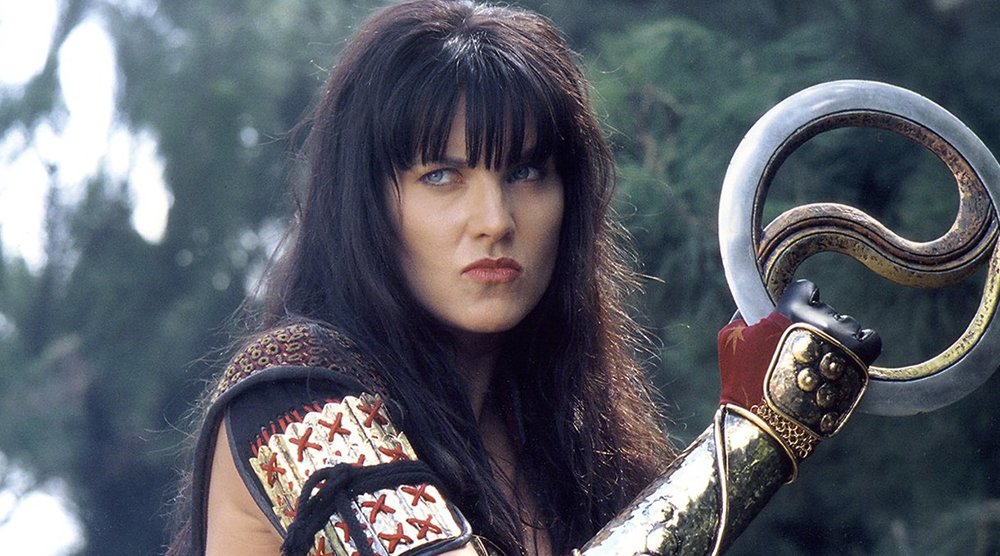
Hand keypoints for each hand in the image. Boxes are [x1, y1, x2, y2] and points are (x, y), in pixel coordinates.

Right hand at [719, 279, 880, 409]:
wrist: (765, 425)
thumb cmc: (742, 381)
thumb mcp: (730, 339)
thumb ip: (744, 314)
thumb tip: (754, 306)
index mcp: (790, 310)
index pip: (806, 289)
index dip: (799, 301)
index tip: (794, 316)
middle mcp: (821, 322)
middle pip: (827, 310)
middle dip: (815, 325)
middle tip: (802, 347)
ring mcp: (842, 343)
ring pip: (848, 325)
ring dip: (837, 338)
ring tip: (821, 359)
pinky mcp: (858, 364)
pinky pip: (870, 340)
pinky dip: (862, 345)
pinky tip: (848, 355)